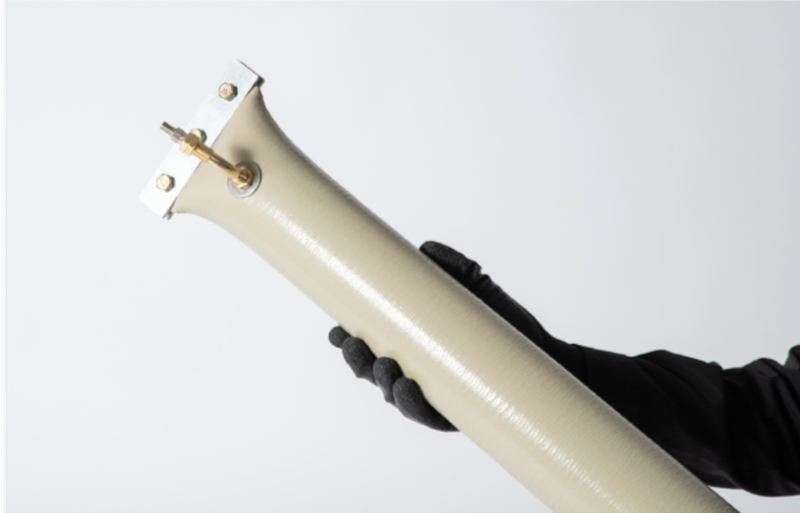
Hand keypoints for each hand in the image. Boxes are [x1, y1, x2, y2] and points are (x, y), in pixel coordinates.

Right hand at [328, 241, 581, 431]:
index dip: (348, 340)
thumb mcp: (476, 287)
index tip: (336, 330)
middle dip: (356, 361)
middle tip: (351, 345)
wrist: (543, 353)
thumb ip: (452, 267)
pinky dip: (413, 405)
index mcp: (413, 345)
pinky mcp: (459, 412)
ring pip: (394, 395)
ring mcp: (436, 394)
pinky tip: (405, 389)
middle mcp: (418, 372)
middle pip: (374, 372)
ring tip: (382, 365)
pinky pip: (429, 414)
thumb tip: (425, 249)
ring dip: (381, 382)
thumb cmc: (503, 322)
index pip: (371, 344)